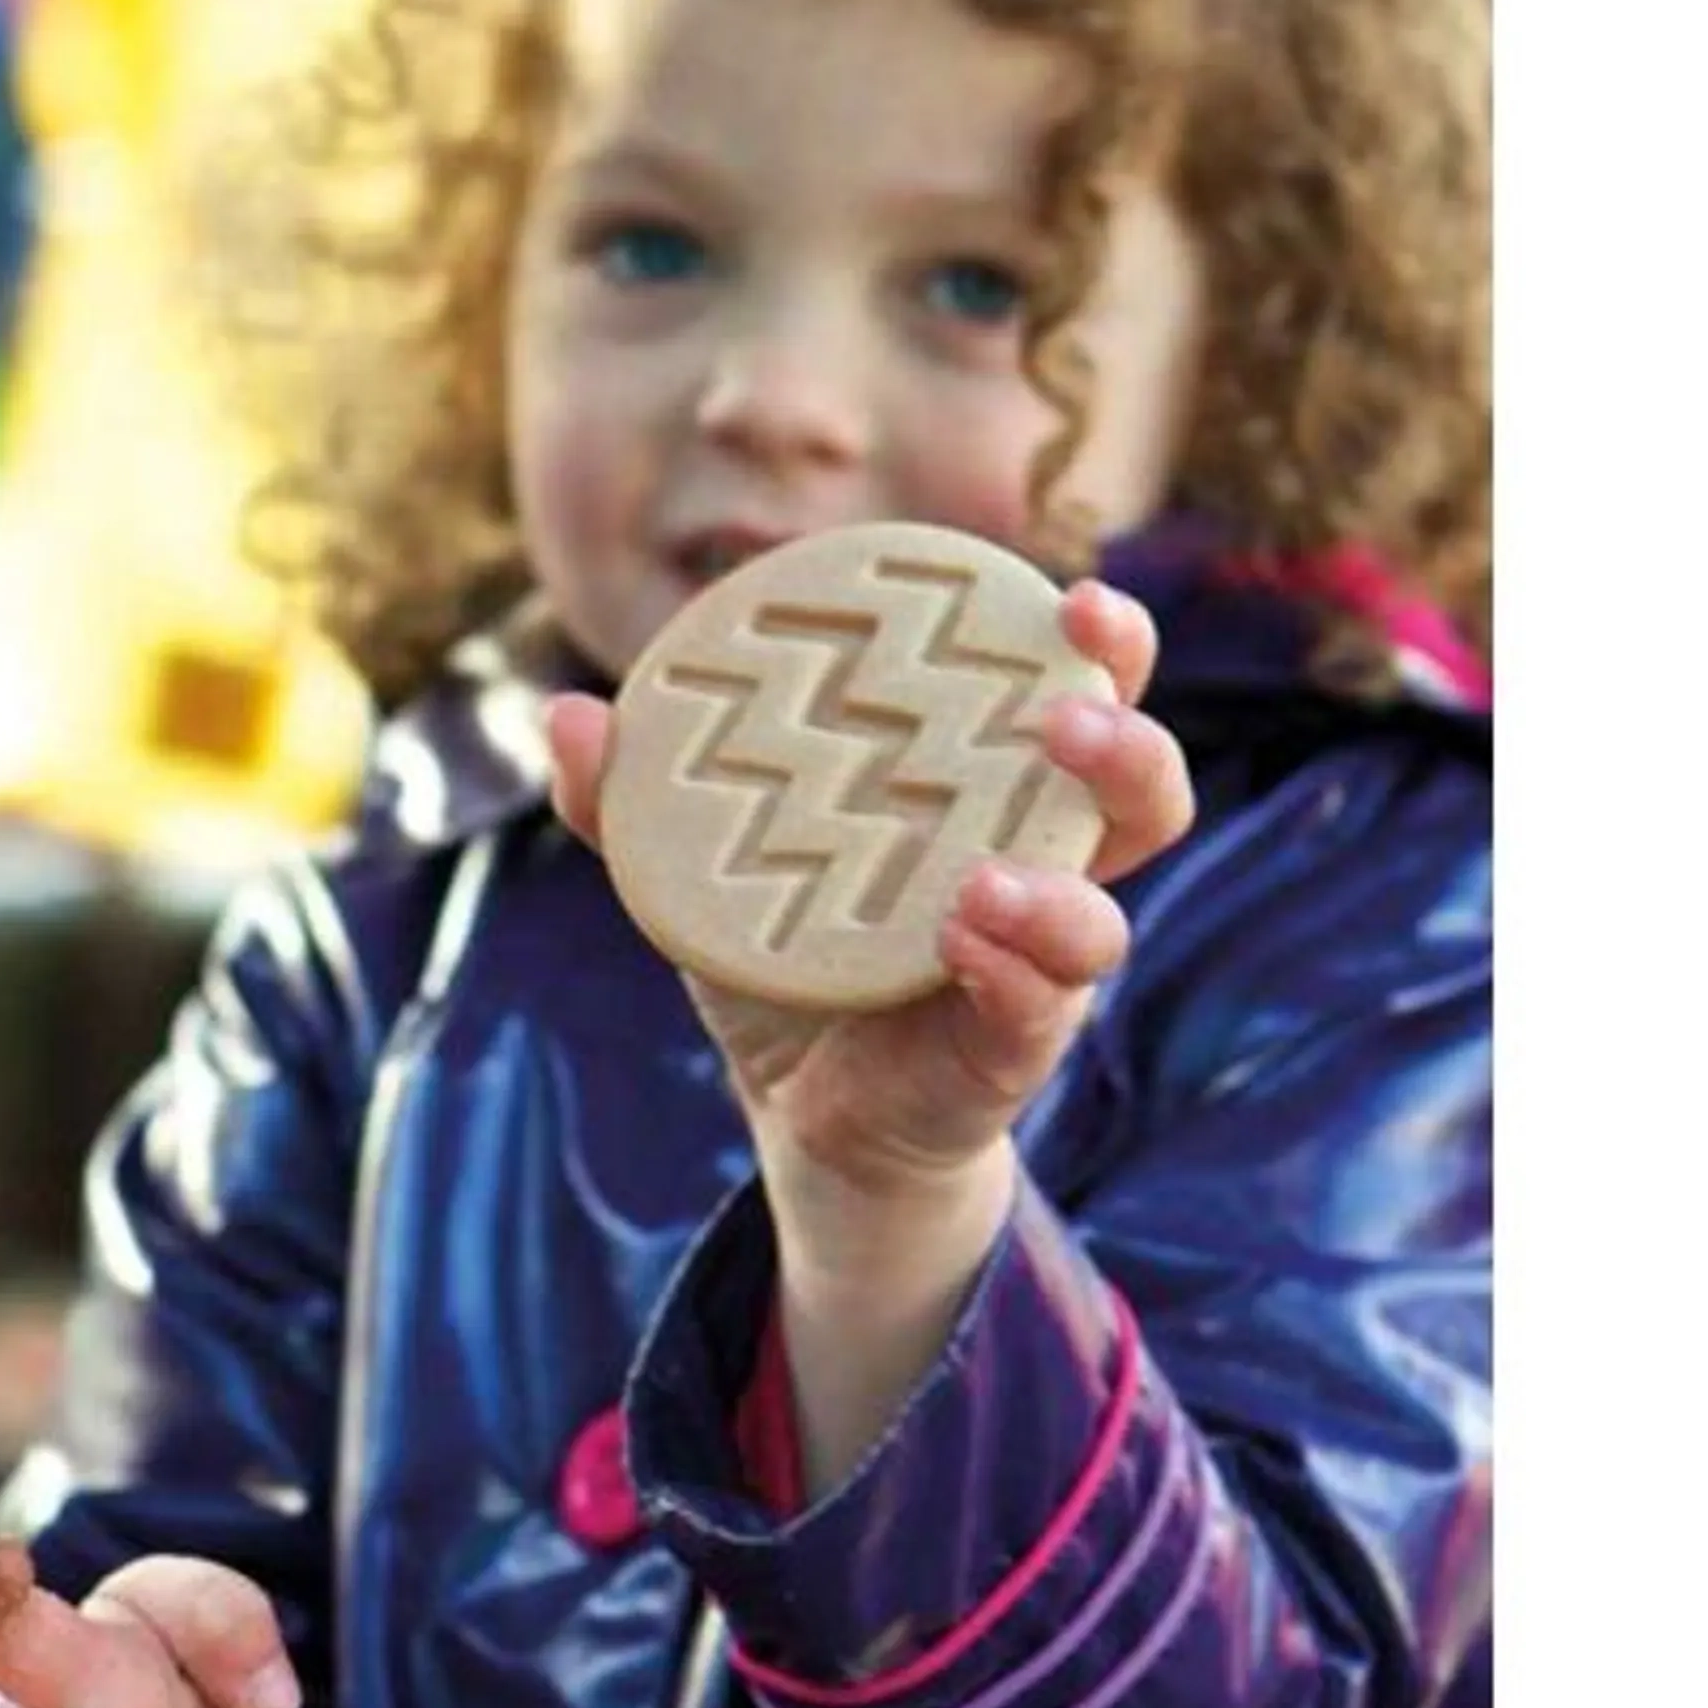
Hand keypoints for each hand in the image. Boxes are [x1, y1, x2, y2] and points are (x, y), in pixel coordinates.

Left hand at [548, 577, 1194, 1225]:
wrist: (805, 1115)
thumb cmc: (779, 952)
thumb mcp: (700, 864)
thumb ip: (635, 797)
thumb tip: (569, 715)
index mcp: (984, 791)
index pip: (1071, 692)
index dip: (1099, 640)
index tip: (1073, 592)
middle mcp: (1037, 864)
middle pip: (1139, 785)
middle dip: (1127, 732)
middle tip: (1067, 707)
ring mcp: (1035, 963)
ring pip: (1106, 905)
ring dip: (1063, 881)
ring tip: (989, 868)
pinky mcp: (1010, 1045)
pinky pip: (1040, 1003)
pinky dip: (1009, 965)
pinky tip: (959, 933)